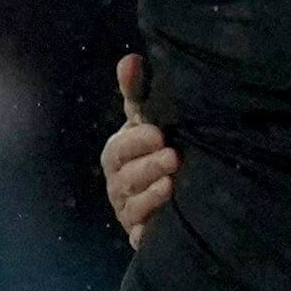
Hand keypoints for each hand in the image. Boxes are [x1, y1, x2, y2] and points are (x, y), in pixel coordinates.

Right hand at [101, 52, 176, 249]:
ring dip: (150, 193)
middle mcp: (117, 182)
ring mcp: (127, 208)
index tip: (158, 132)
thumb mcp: (148, 118)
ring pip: (131, 203)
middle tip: (172, 155)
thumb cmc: (155, 145)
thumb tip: (130, 59)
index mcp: (117, 154)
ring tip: (173, 181)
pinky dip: (148, 224)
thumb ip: (137, 92)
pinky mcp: (139, 231)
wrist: (173, 188)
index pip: (119, 148)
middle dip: (147, 166)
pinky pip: (139, 231)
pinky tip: (164, 214)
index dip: (136, 141)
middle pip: (124, 177)